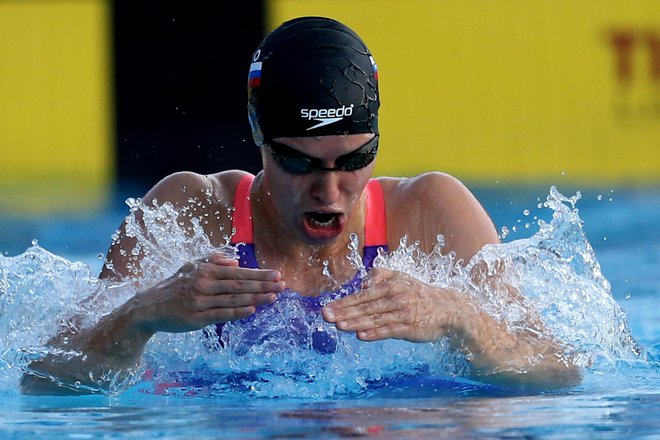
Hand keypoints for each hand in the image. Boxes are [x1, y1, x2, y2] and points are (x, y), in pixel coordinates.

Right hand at [131, 252, 284, 333]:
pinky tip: (252, 310)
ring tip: (274, 296)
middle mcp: (204, 284)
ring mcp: (200, 302)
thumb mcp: (191, 266)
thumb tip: (235, 262)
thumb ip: (213, 261)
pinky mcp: (196, 318)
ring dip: (256, 298)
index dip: (259, 274)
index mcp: (205, 270)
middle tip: (283, 284)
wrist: (149, 307)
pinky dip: (237, 312)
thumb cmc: (176, 285)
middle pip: (240, 284)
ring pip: (233, 299)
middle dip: (264, 284)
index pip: (238, 272)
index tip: (277, 274)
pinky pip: (220, 314)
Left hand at [322, 269, 469, 342]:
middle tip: (326, 317)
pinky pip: (390, 330)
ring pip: (375, 319)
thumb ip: (381, 275)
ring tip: (340, 326)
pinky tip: (362, 336)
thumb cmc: (419, 293)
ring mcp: (403, 313)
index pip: (362, 296)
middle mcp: (395, 298)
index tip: (326, 308)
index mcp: (390, 286)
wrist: (449, 308)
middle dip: (344, 312)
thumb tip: (363, 284)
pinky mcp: (410, 327)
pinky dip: (376, 333)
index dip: (343, 303)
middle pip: (365, 307)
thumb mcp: (401, 278)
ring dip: (356, 323)